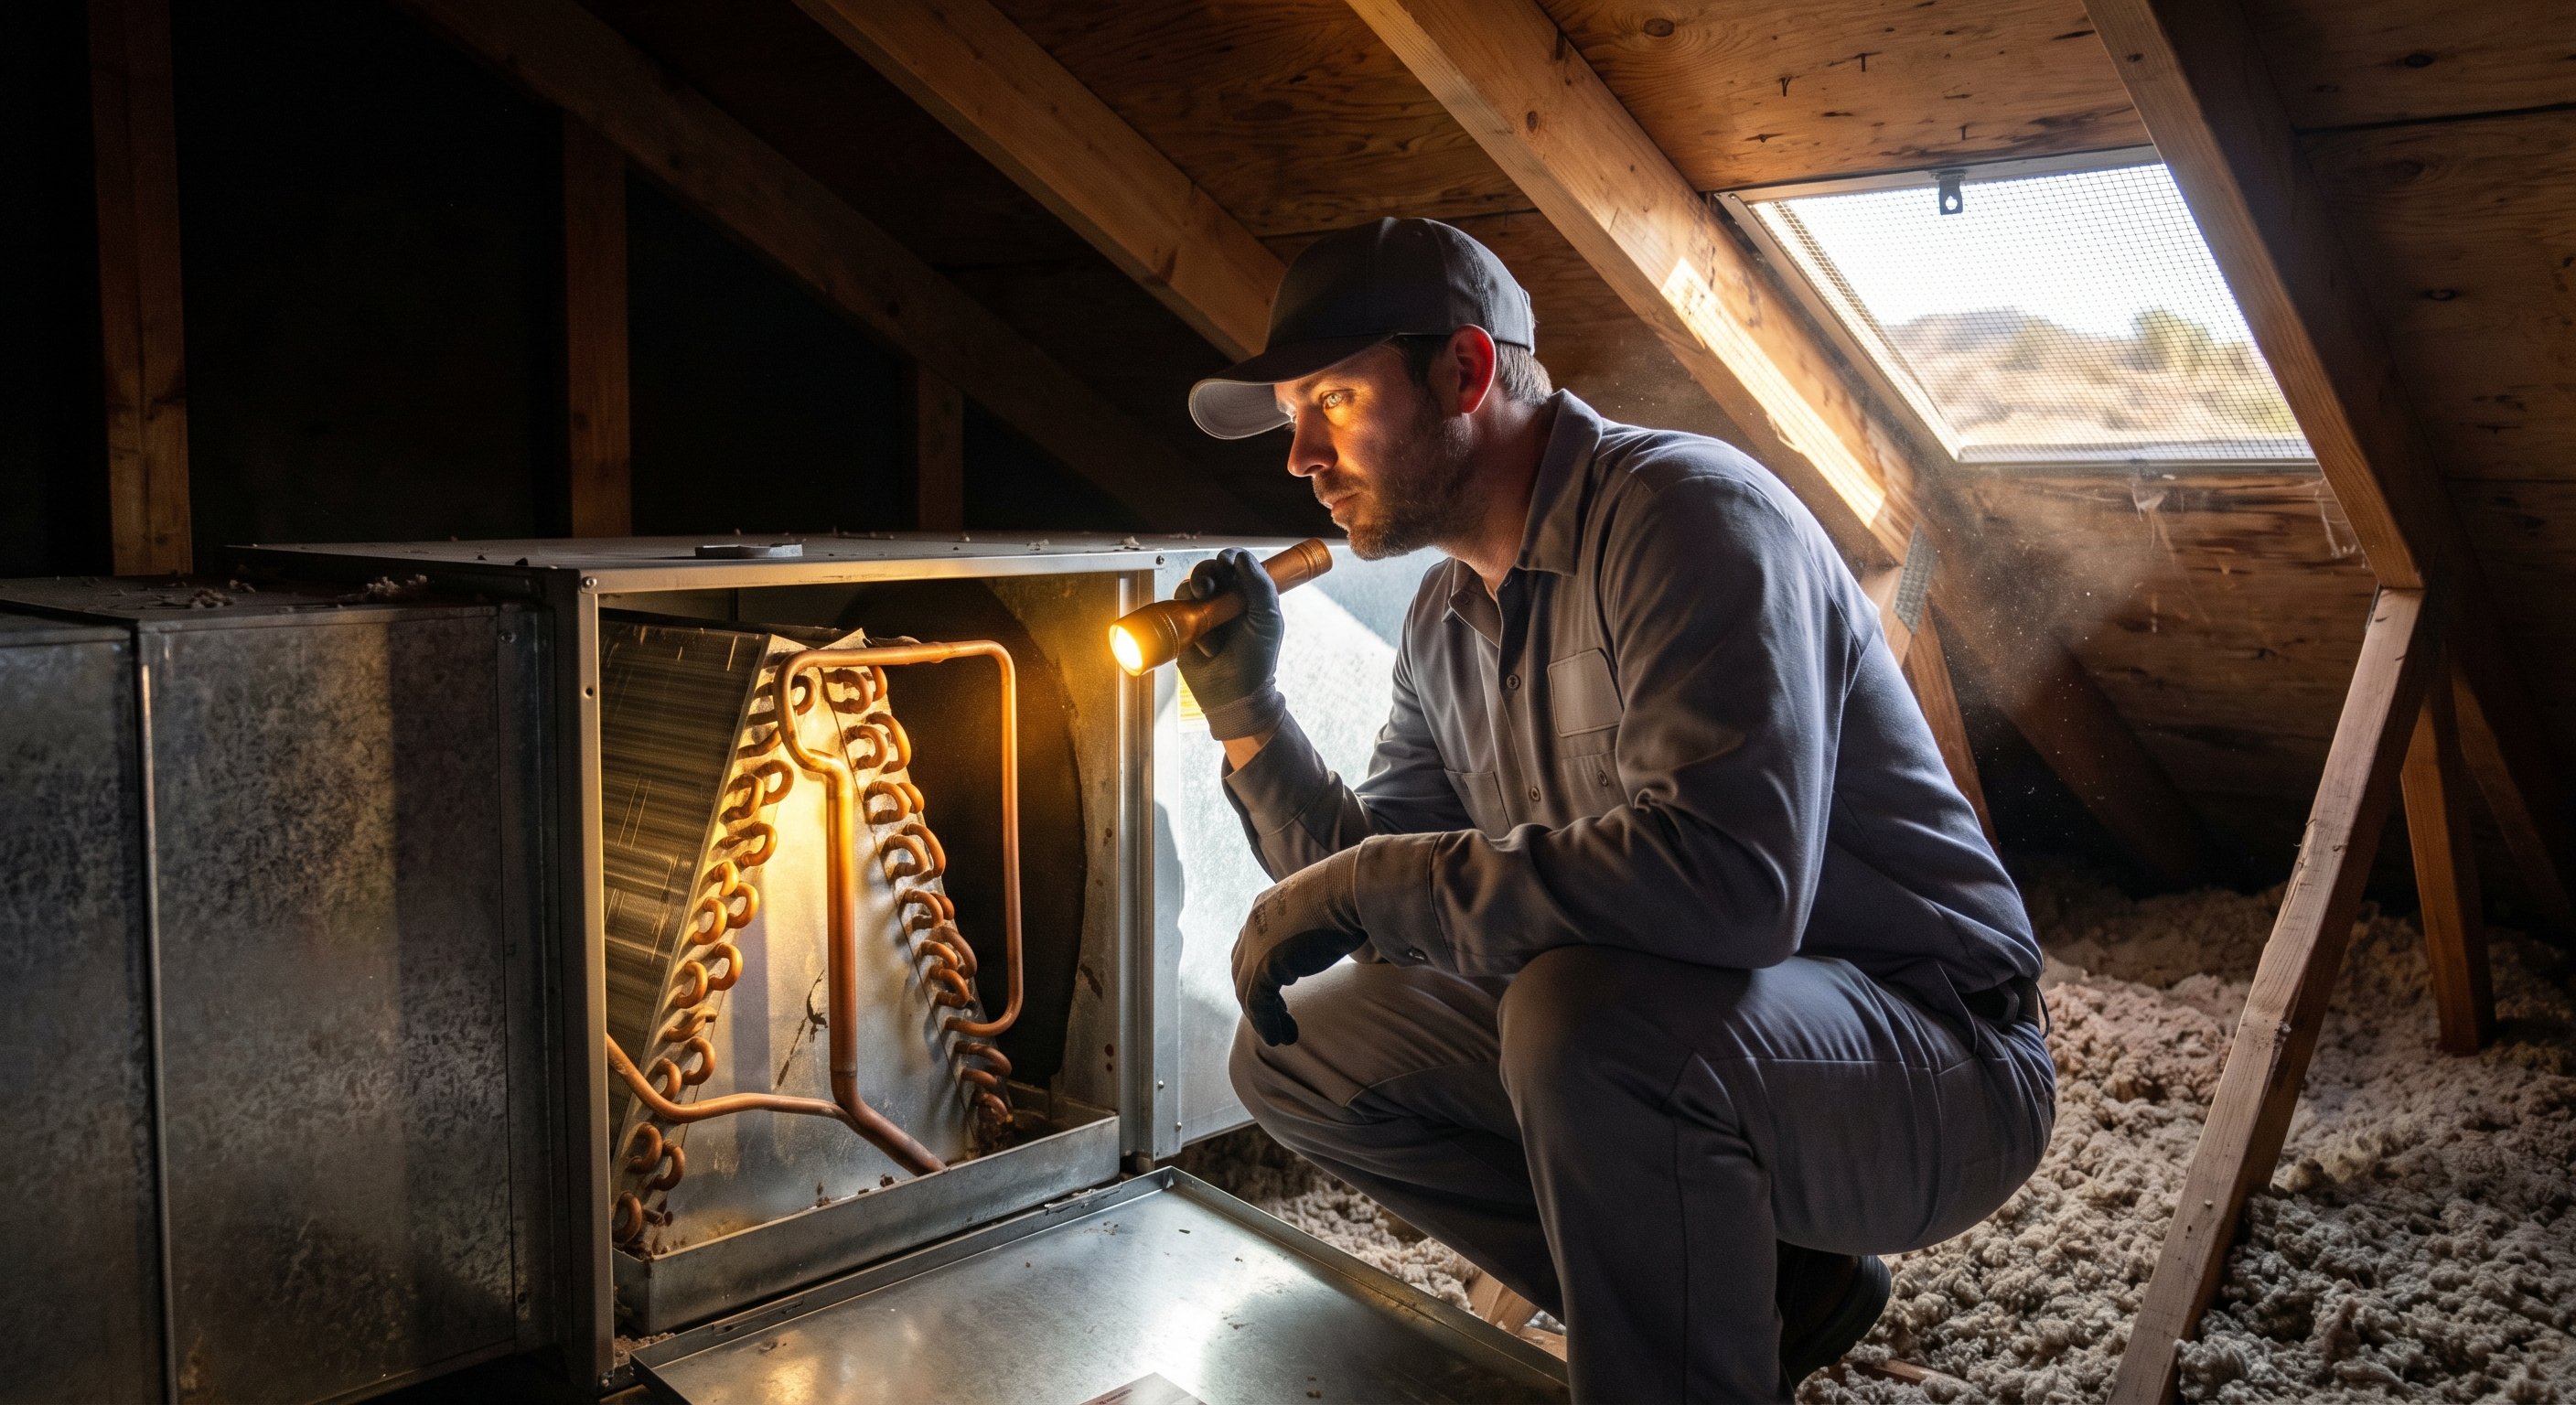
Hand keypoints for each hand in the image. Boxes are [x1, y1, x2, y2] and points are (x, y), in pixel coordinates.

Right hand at [1175, 547, 1285, 739]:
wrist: (1235, 695)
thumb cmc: (1257, 659)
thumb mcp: (1268, 620)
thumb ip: (1260, 585)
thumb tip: (1241, 557)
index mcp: (1245, 595)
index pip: (1233, 565)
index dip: (1228, 560)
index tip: (1227, 563)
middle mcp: (1222, 601)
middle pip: (1207, 571)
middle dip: (1205, 574)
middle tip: (1207, 588)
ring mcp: (1201, 615)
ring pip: (1188, 588)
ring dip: (1194, 596)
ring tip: (1204, 617)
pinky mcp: (1182, 630)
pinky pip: (1174, 611)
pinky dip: (1184, 620)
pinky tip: (1200, 641)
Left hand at [1233, 848, 1367, 1045]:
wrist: (1351, 890)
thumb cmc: (1350, 895)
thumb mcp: (1322, 907)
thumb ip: (1313, 922)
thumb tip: (1332, 932)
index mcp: (1264, 905)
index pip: (1251, 946)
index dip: (1261, 973)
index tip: (1281, 992)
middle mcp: (1253, 924)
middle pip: (1244, 969)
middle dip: (1258, 997)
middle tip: (1278, 1018)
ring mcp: (1255, 945)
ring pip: (1247, 990)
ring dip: (1263, 1017)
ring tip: (1280, 1036)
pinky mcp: (1264, 966)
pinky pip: (1256, 1003)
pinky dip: (1265, 1023)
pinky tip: (1278, 1038)